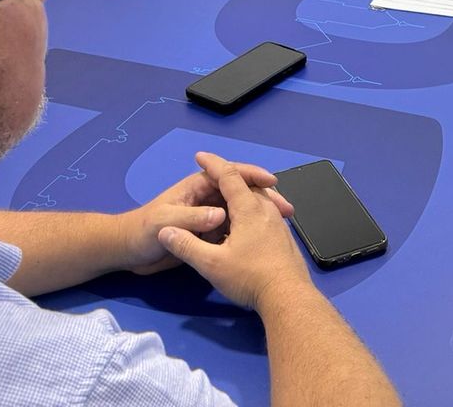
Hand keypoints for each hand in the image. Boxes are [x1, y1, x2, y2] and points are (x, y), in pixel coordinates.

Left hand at [123, 156, 290, 274]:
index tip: (273, 183)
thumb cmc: (142, 232)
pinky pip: (232, 232)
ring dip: (260, 219)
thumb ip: (192, 218)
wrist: (128, 253)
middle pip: (240, 194)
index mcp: (196, 187)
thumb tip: (221, 215)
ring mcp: (207, 218)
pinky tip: (262, 246)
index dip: (252, 175)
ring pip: (240, 214)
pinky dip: (247, 236)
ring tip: (282, 228)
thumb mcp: (165, 223)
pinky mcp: (206, 236)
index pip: (228, 174)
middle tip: (286, 211)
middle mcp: (205, 199)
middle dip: (264, 198)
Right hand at [158, 152, 312, 308]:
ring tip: (228, 198)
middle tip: (212, 174)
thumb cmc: (250, 277)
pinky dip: (251, 209)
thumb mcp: (211, 264)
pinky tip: (245, 226)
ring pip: (259, 198)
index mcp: (248, 208)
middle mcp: (266, 210)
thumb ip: (186, 246)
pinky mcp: (284, 238)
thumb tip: (165, 232)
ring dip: (242, 193)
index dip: (213, 164)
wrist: (288, 297)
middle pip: (247, 184)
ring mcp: (278, 223)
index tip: (200, 155)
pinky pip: (266, 213)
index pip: (229, 176)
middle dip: (229, 176)